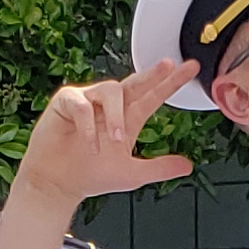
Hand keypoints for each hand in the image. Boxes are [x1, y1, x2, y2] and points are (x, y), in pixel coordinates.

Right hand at [11, 60, 198, 212]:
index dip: (171, 83)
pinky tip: (90, 145)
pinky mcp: (66, 102)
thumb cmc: (90, 175)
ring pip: (111, 90)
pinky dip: (88, 127)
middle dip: (153, 73)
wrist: (58, 184)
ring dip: (116, 116)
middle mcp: (109, 105)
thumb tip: (187, 166)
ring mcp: (88, 100)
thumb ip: (159, 168)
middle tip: (169, 65)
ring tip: (117, 140)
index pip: (153, 95)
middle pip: (136, 82)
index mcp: (128, 117)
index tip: (191, 69)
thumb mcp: (131, 174)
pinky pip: (82, 105)